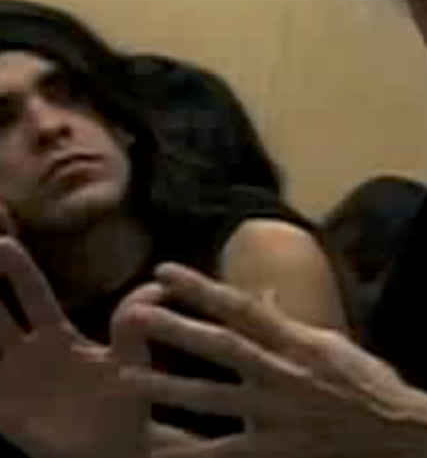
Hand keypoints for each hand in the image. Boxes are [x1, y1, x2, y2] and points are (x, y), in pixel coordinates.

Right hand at [0, 237, 159, 457]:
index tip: (3, 242)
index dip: (17, 271)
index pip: (32, 295)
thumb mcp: (131, 361)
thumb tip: (159, 285)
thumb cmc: (126, 405)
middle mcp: (27, 354)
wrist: (119, 452)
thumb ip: (133, 325)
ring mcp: (11, 383)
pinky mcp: (3, 414)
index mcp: (57, 336)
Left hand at [117, 263, 426, 457]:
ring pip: (213, 397)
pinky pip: (226, 451)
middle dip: (177, 329)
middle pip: (222, 346)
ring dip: (167, 386)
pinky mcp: (279, 448)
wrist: (400, 432)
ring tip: (127, 378)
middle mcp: (286, 372)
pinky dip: (191, 452)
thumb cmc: (369, 386)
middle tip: (135, 314)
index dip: (202, 288)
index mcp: (300, 342)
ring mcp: (280, 412)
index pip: (242, 308)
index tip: (166, 272)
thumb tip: (267, 299)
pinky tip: (158, 451)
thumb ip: (294, 324)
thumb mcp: (333, 346)